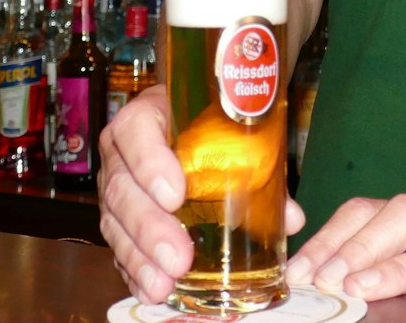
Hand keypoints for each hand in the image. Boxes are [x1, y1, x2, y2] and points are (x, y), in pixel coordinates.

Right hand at [95, 86, 305, 303]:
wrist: (182, 121)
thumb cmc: (206, 121)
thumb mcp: (228, 129)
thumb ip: (259, 166)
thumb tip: (290, 218)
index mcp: (146, 116)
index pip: (136, 130)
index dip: (149, 162)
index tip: (176, 195)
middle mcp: (121, 152)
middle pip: (122, 188)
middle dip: (150, 228)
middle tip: (179, 257)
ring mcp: (114, 187)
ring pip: (115, 222)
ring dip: (140, 257)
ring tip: (165, 284)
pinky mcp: (116, 218)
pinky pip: (118, 245)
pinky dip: (134, 270)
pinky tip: (152, 290)